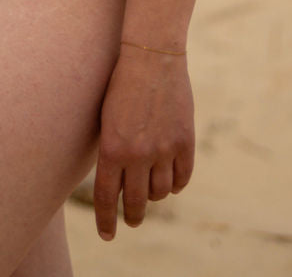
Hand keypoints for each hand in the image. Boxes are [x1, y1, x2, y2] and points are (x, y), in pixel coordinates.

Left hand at [93, 48, 194, 241]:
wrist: (151, 56)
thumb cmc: (121, 84)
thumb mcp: (106, 119)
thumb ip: (112, 153)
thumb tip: (115, 186)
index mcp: (112, 149)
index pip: (107, 198)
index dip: (106, 221)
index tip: (108, 235)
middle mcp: (138, 154)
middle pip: (135, 202)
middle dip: (131, 216)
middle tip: (131, 220)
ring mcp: (164, 150)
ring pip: (159, 193)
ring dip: (153, 195)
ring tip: (149, 190)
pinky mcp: (185, 142)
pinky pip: (181, 178)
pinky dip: (175, 183)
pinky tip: (169, 180)